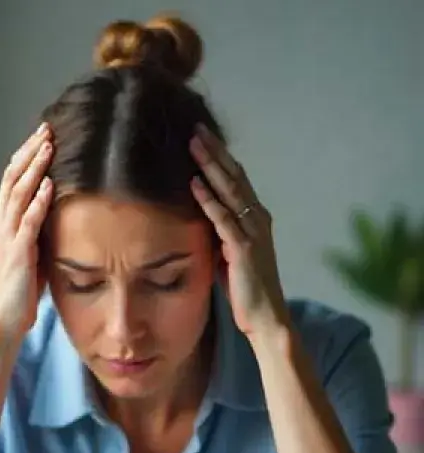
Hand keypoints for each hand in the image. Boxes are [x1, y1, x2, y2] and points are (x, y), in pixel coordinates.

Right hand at [0, 122, 54, 341]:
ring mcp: (7, 238)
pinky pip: (27, 222)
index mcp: (1, 222)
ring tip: (48, 145)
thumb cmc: (20, 289)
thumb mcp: (30, 250)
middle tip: (46, 128)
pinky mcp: (18, 254)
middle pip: (12, 178)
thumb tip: (59, 206)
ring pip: (17, 194)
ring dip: (33, 168)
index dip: (26, 155)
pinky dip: (37, 201)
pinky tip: (49, 185)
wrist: (4, 320)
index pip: (11, 179)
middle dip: (29, 151)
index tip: (43, 134)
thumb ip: (39, 227)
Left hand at [189, 124, 289, 339]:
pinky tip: (194, 184)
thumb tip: (197, 214)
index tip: (201, 136)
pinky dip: (209, 200)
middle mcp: (258, 218)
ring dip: (210, 166)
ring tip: (192, 145)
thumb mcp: (227, 252)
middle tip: (195, 128)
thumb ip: (218, 231)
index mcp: (255, 218)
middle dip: (214, 151)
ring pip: (230, 191)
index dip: (219, 157)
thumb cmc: (244, 288)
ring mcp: (252, 232)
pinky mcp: (243, 249)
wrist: (265, 318)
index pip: (235, 179)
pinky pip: (223, 219)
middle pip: (234, 176)